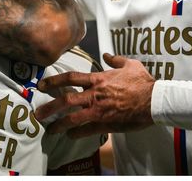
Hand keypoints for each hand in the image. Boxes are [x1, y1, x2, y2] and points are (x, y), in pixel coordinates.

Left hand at [35, 53, 154, 137]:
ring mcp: (99, 110)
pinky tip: (70, 135)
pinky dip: (76, 133)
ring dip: (59, 124)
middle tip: (38, 113)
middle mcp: (95, 94)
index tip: (42, 85)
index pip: (71, 78)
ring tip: (49, 129)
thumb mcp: (130, 64)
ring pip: (73, 118)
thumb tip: (107, 55)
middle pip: (66, 100)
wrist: (153, 100)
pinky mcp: (106, 122)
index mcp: (99, 79)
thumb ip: (116, 60)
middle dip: (49, 107)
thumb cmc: (142, 81)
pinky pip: (87, 129)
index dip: (54, 81)